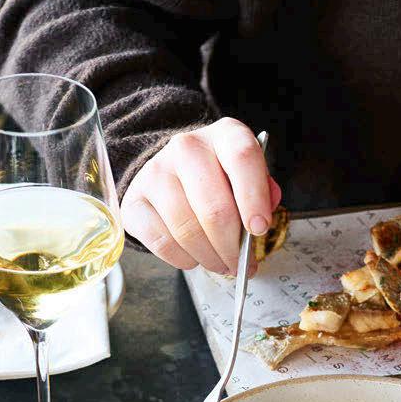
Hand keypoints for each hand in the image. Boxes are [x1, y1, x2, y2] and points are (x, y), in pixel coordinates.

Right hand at [121, 118, 281, 273]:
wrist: (172, 173)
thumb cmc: (219, 180)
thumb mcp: (248, 176)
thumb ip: (263, 192)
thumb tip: (266, 212)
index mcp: (224, 135)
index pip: (242, 158)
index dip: (254, 198)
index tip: (259, 230)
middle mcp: (187, 147)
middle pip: (215, 208)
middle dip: (232, 248)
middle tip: (241, 266)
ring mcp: (156, 172)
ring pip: (188, 230)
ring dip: (210, 258)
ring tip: (220, 264)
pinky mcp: (134, 201)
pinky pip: (162, 242)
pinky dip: (183, 259)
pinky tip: (194, 258)